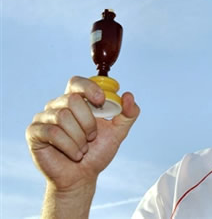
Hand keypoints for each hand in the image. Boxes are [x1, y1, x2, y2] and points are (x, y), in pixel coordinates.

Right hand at [26, 76, 139, 191]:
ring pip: (62, 116)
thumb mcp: (118, 132)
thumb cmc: (97, 152)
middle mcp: (58, 105)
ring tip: (83, 149)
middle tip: (92, 137)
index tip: (101, 101)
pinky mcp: (34, 132)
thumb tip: (128, 95)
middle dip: (88, 122)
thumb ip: (128, 114)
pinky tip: (74, 155)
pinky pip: (52, 132)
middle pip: (72, 99)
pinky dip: (69, 146)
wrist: (82, 177)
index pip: (77, 82)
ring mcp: (44, 118)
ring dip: (79, 137)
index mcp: (77, 101)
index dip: (89, 88)